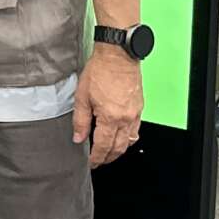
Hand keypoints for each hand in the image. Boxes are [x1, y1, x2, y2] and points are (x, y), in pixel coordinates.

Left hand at [74, 45, 143, 167]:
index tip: (91, 163)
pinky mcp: (139, 108)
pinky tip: (121, 138)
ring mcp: (135, 113)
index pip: (103, 146)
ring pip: (130, 141)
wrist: (118, 55)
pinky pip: (136, 130)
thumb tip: (78, 137)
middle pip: (119, 148)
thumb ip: (80, 120)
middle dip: (108, 158)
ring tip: (109, 153)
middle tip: (99, 162)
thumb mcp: (82, 96)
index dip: (97, 158)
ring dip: (120, 150)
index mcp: (110, 117)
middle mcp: (126, 118)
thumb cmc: (100, 71)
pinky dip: (129, 138)